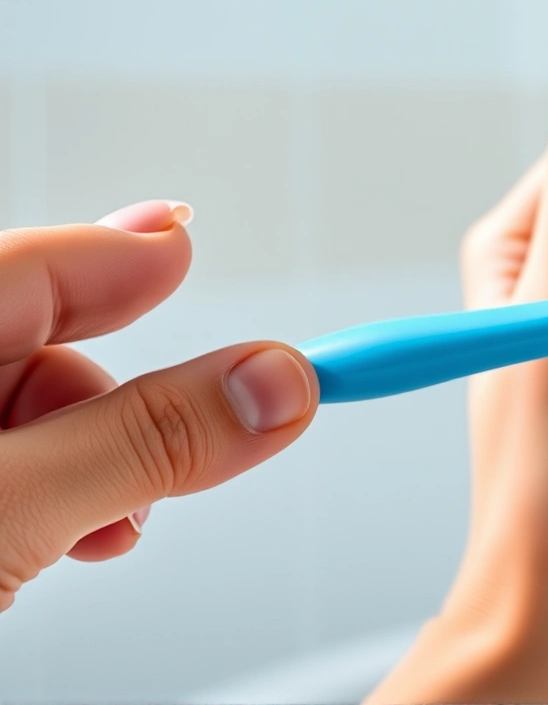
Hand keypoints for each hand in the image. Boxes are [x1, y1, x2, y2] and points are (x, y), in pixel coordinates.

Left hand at [0, 201, 317, 611]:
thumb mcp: (13, 508)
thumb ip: (146, 440)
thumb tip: (280, 380)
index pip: (31, 267)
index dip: (118, 253)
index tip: (189, 237)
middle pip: (31, 342)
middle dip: (114, 397)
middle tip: (170, 455)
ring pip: (29, 419)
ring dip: (90, 468)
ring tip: (93, 536)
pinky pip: (9, 474)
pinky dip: (50, 503)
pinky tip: (57, 549)